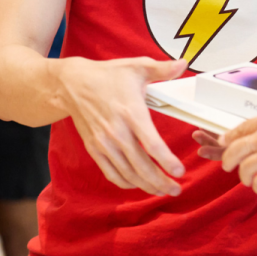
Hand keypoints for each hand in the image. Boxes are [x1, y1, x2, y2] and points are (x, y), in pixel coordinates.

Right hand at [54, 56, 187, 195]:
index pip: (151, 143)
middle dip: (161, 182)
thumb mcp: (136, 66)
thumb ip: (162, 68)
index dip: (167, 161)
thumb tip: (183, 64)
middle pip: (141, 166)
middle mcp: (116, 131)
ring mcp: (104, 143)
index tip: (180, 171)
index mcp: (131, 112)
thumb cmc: (107, 75)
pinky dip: (125, 183)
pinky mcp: (94, 149)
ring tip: (162, 191)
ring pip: (127, 173)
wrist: (72, 84)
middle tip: (176, 190)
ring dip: (146, 186)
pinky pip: (111, 173)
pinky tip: (138, 185)